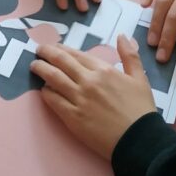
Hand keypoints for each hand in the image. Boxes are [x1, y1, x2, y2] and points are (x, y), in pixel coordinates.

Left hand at [30, 36, 155, 158]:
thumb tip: (122, 35)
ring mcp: (79, 99)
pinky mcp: (72, 117)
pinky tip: (43, 90)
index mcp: (104, 70)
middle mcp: (88, 81)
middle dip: (46, 53)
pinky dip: (46, 92)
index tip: (54, 47)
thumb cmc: (141, 110)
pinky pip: (53, 100)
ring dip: (41, 69)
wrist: (139, 140)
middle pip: (60, 61)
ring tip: (34, 66)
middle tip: (38, 50)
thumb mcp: (140, 79)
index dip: (62, 49)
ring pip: (53, 78)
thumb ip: (130, 55)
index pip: (76, 54)